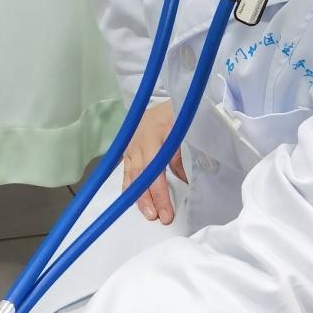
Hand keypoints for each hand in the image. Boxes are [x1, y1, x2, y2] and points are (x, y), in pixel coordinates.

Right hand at [122, 101, 185, 223]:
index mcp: (153, 136)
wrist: (168, 95)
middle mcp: (138, 141)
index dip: (159, 194)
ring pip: (129, 174)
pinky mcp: (128, 146)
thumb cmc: (179, 111)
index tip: (165, 213)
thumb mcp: (185, 131)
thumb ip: (182, 158)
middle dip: (146, 200)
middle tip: (155, 217)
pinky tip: (135, 198)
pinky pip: (127, 169)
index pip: (154, 172)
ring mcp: (130, 143)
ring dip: (136, 195)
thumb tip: (183, 183)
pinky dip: (130, 184)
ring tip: (146, 212)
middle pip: (138, 176)